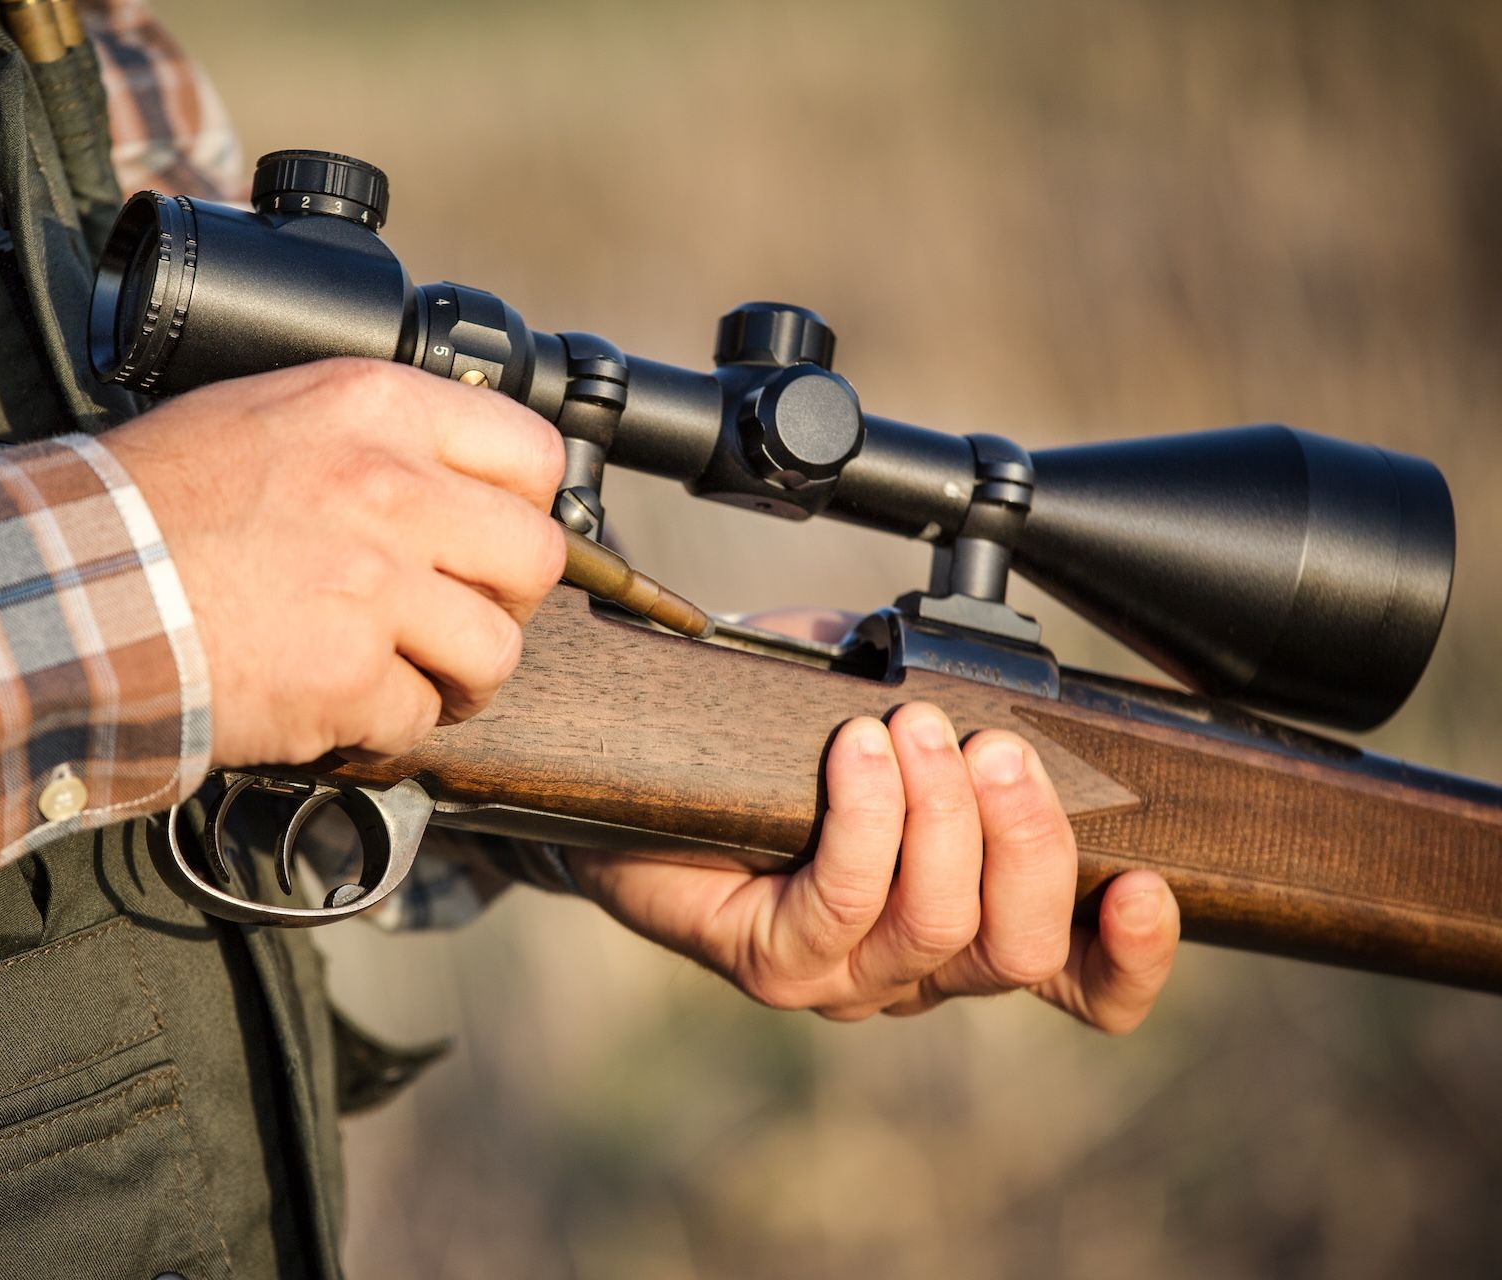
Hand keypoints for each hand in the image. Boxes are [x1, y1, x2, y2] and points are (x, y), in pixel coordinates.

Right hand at [102, 359, 565, 766]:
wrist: (63, 583)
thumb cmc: (143, 504)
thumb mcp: (265, 417)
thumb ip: (367, 439)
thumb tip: (444, 477)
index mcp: (375, 407)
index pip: (531, 452)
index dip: (524, 508)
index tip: (494, 540)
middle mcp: (392, 488)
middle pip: (534, 557)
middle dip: (506, 601)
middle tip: (458, 617)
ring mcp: (377, 586)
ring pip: (495, 650)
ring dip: (460, 676)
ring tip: (409, 676)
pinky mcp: (349, 675)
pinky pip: (417, 717)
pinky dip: (383, 727)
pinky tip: (337, 706)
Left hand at [573, 704, 1182, 1031]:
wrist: (635, 772)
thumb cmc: (770, 740)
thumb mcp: (882, 698)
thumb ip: (954, 697)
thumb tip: (998, 667)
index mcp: (970, 922)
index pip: (1081, 980)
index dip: (1131, 954)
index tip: (1149, 883)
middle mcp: (917, 969)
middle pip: (1020, 950)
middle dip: (1027, 840)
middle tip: (998, 747)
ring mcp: (844, 976)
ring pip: (937, 928)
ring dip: (942, 817)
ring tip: (913, 727)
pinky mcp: (772, 963)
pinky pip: (840, 903)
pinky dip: (865, 820)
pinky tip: (856, 752)